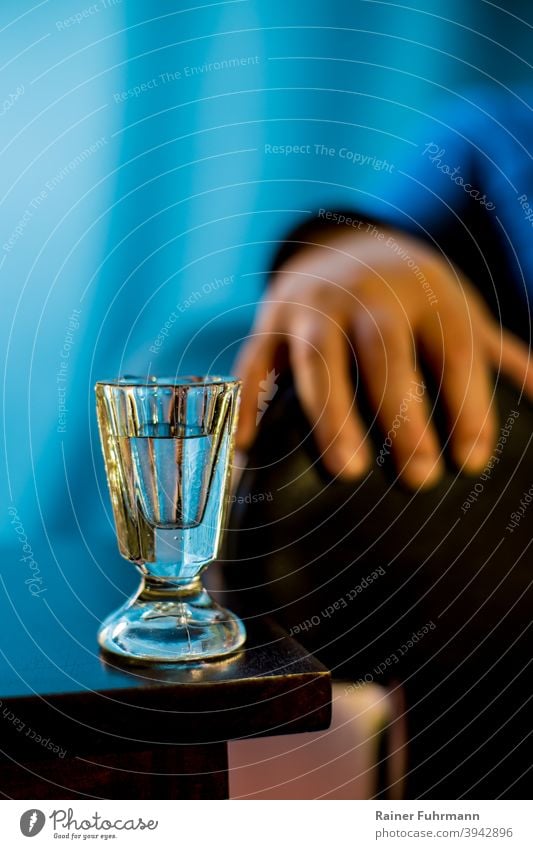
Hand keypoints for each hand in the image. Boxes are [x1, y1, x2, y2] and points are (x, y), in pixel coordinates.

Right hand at [234, 225, 532, 487]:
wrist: (342, 244)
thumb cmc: (410, 295)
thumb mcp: (458, 310)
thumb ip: (496, 353)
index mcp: (425, 292)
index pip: (452, 348)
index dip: (467, 403)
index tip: (472, 460)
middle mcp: (368, 293)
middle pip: (383, 350)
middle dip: (400, 413)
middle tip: (418, 476)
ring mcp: (313, 305)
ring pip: (317, 356)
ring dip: (331, 413)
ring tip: (346, 470)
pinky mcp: (270, 320)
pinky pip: (254, 362)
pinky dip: (250, 404)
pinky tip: (250, 449)